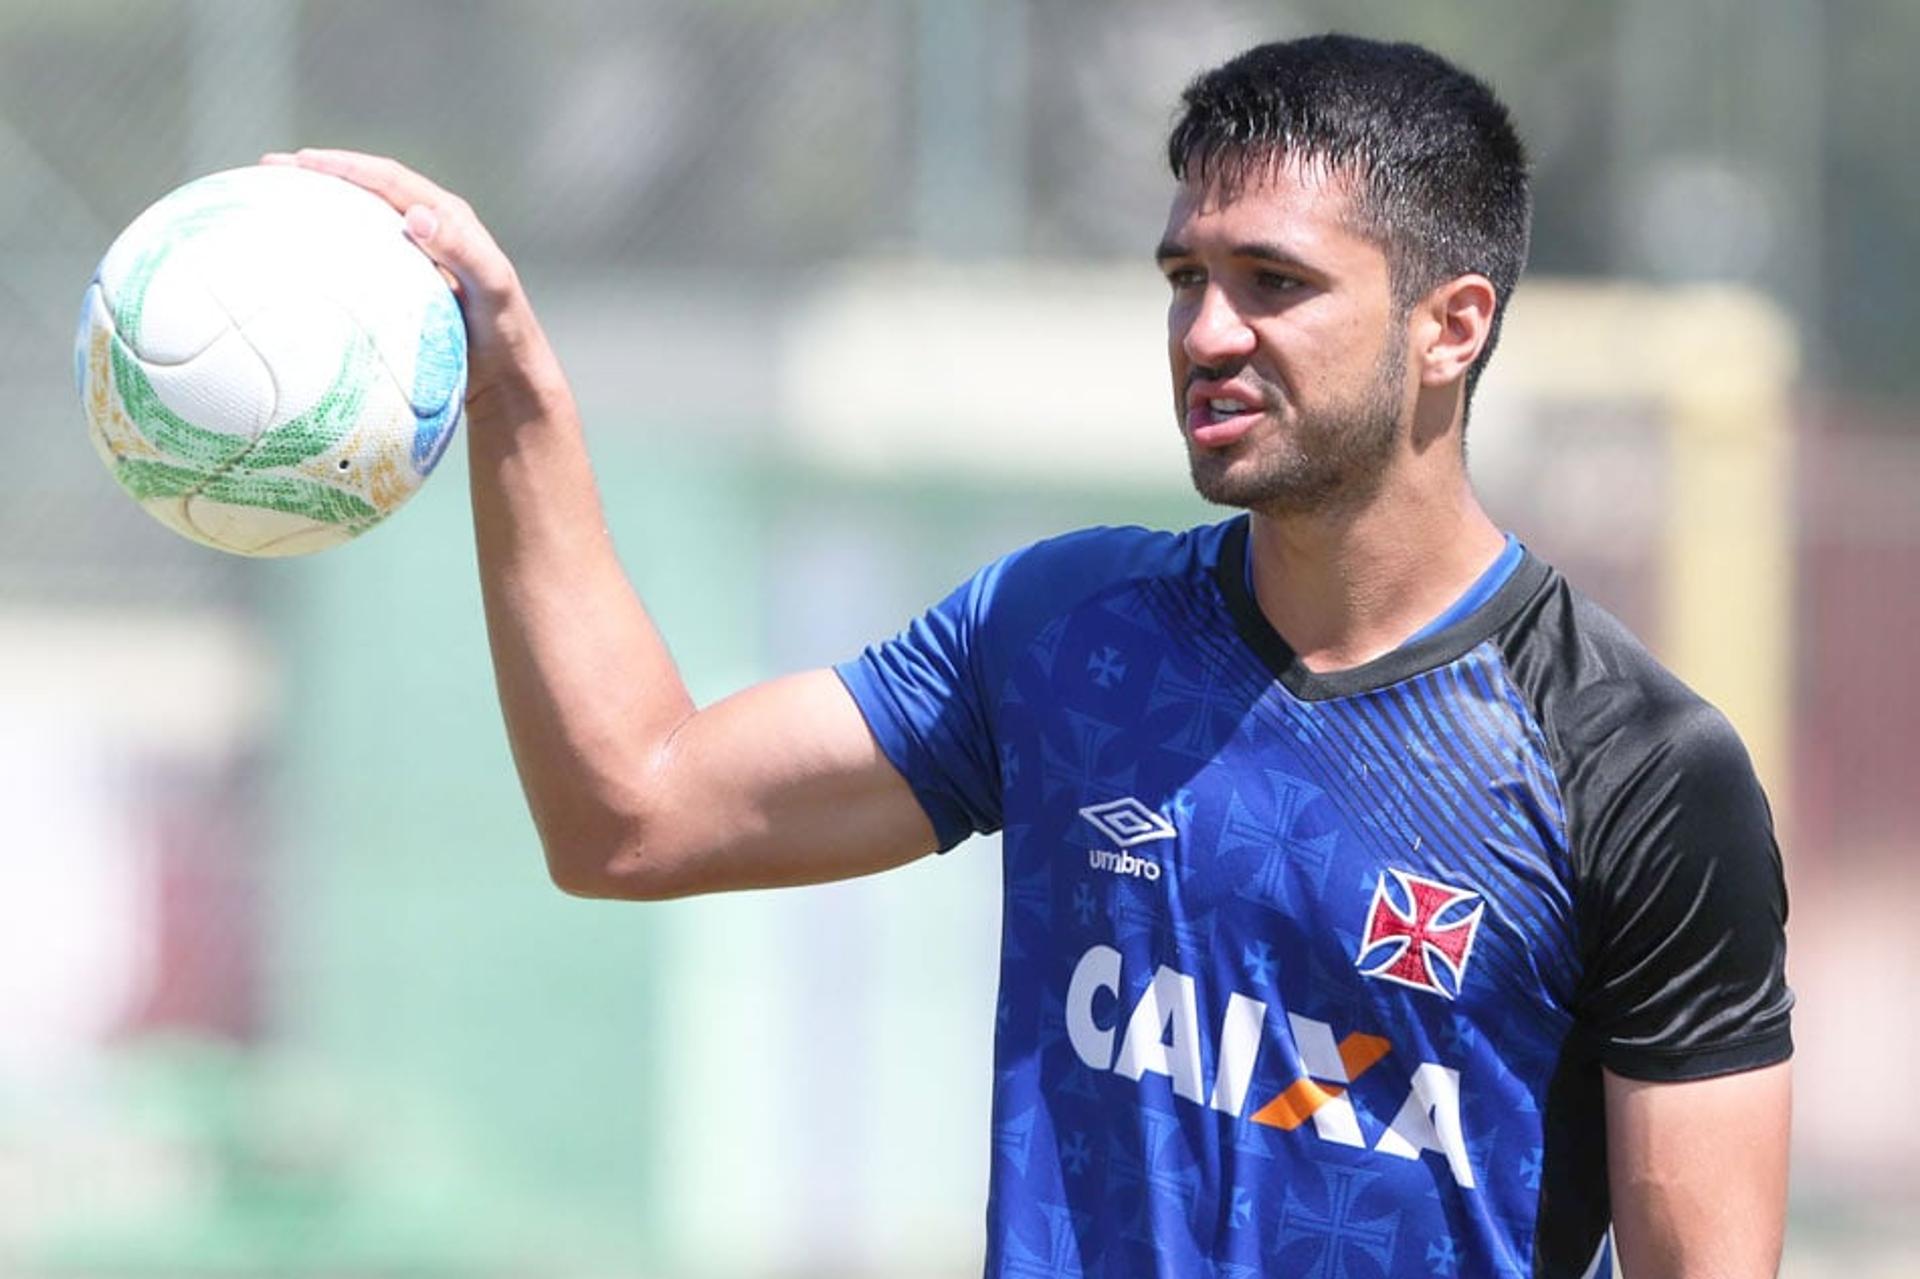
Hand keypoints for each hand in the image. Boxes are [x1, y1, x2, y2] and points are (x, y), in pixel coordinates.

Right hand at [260, 148, 569, 428]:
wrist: (509, 375)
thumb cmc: (504, 331)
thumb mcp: (491, 288)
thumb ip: (461, 251)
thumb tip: (416, 215)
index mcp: (448, 218)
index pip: (389, 179)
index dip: (345, 165)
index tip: (301, 162)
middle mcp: (430, 230)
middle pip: (366, 190)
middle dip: (319, 175)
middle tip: (269, 168)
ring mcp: (414, 258)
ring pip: (359, 221)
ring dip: (319, 208)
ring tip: (271, 202)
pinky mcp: (404, 287)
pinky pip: (359, 259)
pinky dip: (328, 253)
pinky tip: (296, 266)